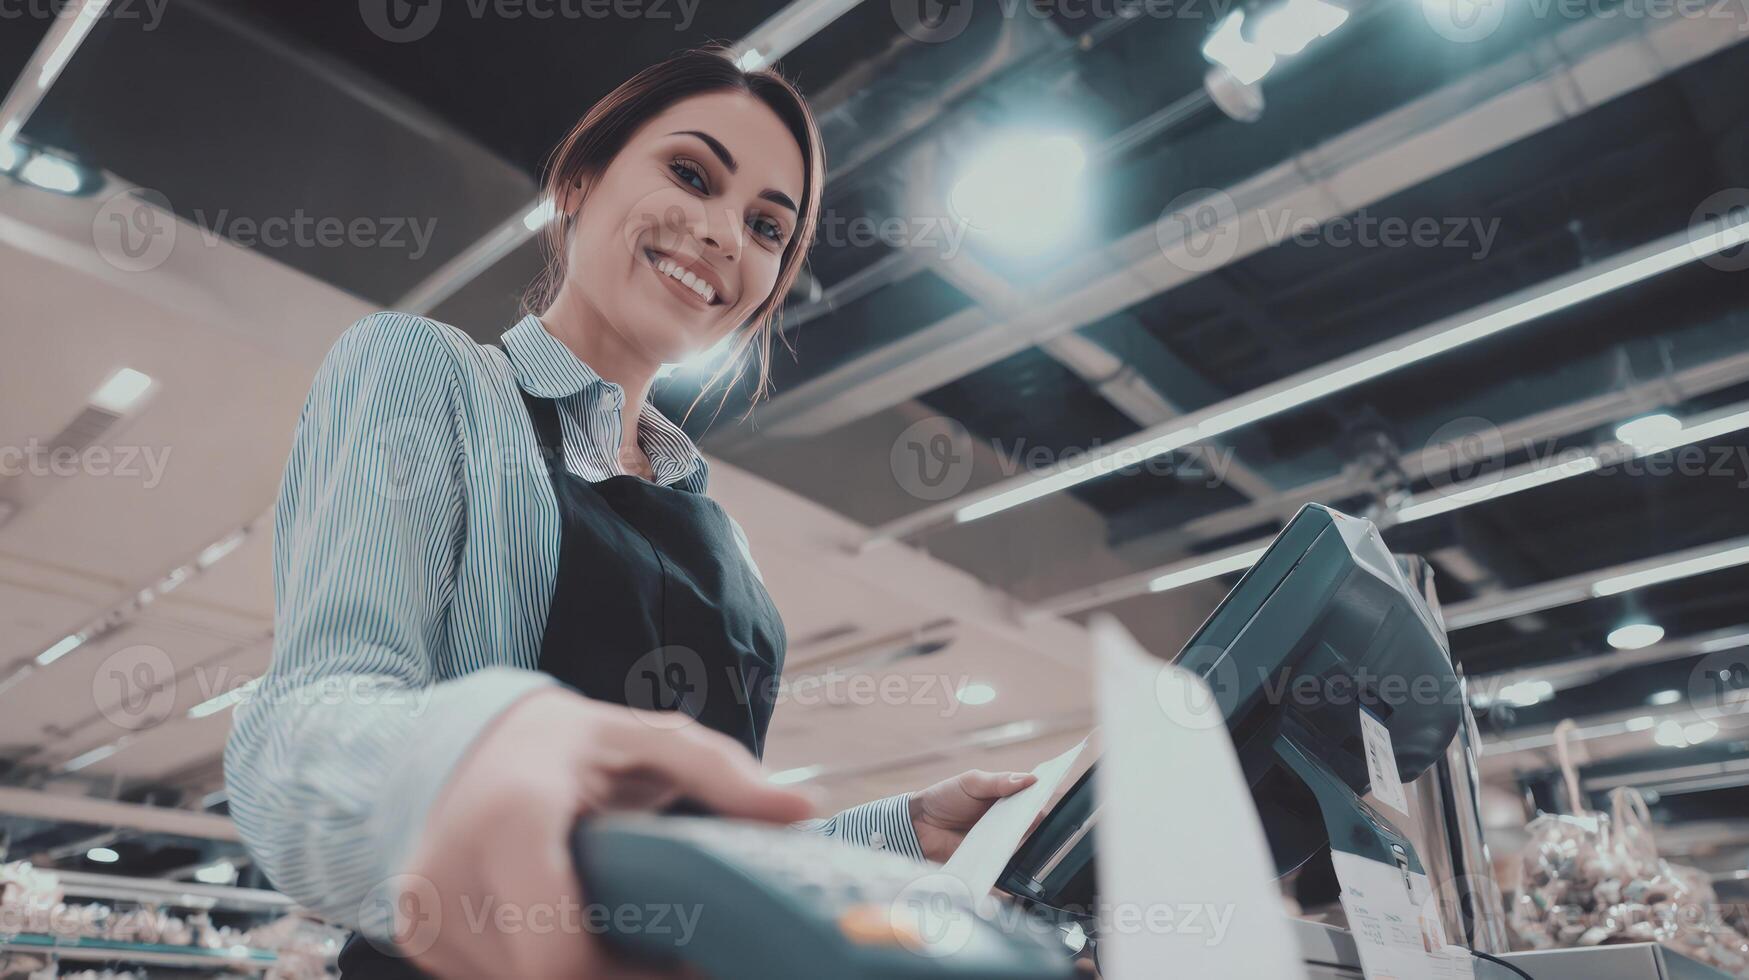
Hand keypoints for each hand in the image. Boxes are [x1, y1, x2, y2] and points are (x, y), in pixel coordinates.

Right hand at [393, 687, 814, 978]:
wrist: (473, 740)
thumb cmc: (576, 745)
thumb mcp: (652, 739)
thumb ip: (723, 774)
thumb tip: (801, 812)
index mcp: (511, 821)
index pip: (562, 958)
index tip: (691, 964)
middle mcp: (451, 871)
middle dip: (616, 978)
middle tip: (669, 955)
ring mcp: (426, 910)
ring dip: (583, 972)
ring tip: (624, 936)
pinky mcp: (419, 934)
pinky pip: (493, 979)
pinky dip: (541, 967)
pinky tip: (574, 932)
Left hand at [907, 769, 1038, 862]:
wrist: (919, 826)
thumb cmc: (944, 798)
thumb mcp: (971, 782)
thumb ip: (999, 781)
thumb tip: (1031, 779)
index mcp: (1004, 796)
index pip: (1030, 796)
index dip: (1040, 796)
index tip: (1050, 795)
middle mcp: (1005, 818)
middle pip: (1030, 821)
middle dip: (1035, 820)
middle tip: (1032, 818)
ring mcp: (998, 839)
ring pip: (1022, 842)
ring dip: (1024, 840)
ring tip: (1021, 836)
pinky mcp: (990, 858)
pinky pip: (1006, 861)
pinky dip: (1011, 860)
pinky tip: (1012, 856)